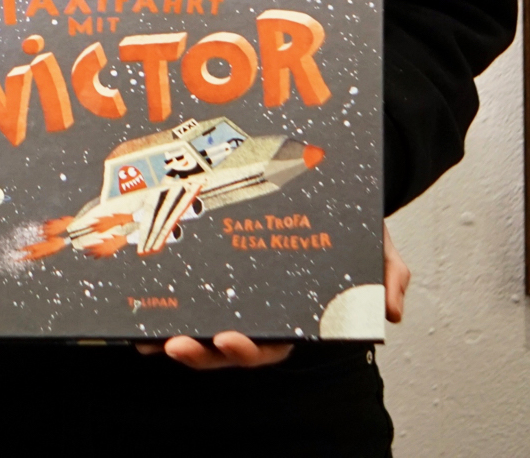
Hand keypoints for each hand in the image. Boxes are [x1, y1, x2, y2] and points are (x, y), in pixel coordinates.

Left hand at [134, 224, 408, 367]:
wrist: (329, 177)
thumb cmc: (350, 219)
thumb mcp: (378, 244)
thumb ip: (389, 275)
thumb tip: (393, 310)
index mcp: (296, 311)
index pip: (272, 342)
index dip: (250, 348)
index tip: (230, 339)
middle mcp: (258, 307)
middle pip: (227, 344)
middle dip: (201, 352)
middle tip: (176, 344)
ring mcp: (231, 290)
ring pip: (199, 323)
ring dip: (171, 334)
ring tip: (145, 336)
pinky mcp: (208, 265)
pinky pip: (183, 287)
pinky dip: (159, 298)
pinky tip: (136, 298)